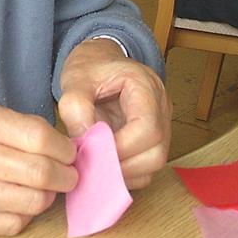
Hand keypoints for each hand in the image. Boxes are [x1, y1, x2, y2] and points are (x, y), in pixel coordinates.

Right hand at [0, 103, 77, 236]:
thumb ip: (21, 126)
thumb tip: (66, 146)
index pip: (38, 137)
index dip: (64, 148)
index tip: (70, 153)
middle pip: (40, 172)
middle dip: (66, 176)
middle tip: (68, 175)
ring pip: (33, 202)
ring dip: (48, 197)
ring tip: (44, 189)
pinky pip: (14, 224)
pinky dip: (26, 214)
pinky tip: (19, 202)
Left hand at [57, 39, 171, 189]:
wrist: (98, 62)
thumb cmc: (91, 68)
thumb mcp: (76, 79)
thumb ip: (75, 106)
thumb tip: (83, 141)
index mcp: (146, 87)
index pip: (148, 128)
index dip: (122, 147)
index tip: (93, 151)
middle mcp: (161, 109)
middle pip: (156, 153)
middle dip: (123, 165)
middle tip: (92, 164)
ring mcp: (160, 126)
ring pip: (153, 164)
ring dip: (124, 172)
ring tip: (95, 165)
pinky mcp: (151, 141)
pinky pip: (146, 168)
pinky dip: (126, 174)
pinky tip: (103, 165)